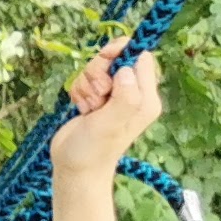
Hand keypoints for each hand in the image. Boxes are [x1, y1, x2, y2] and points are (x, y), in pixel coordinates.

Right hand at [47, 36, 164, 179]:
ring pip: (98, 68)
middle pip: (117, 58)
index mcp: (146, 98)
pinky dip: (79, 91)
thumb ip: (125, 96)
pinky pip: (86, 79)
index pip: (141, 57)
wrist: (74, 168)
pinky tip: (82, 108)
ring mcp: (115, 96)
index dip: (122, 52)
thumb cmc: (93, 150)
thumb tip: (125, 69)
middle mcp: (134, 94)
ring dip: (87, 84)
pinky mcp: (97, 98)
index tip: (105, 59)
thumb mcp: (111, 123)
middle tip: (97, 95)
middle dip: (99, 71)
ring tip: (89, 107)